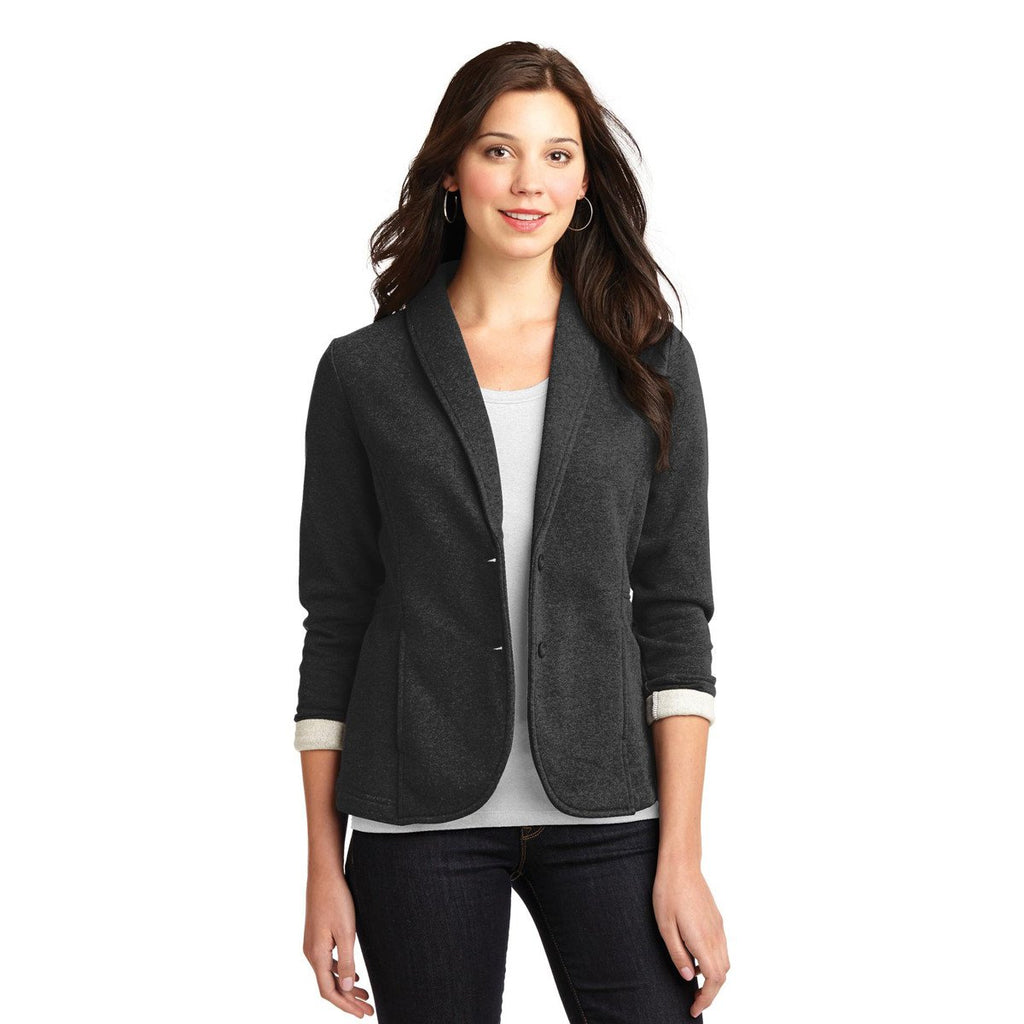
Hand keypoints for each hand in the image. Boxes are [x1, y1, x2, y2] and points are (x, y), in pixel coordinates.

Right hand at [303, 866, 374, 1016]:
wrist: (324, 875)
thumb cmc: (336, 900)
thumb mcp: (346, 932)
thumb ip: (346, 961)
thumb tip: (347, 988)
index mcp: (317, 955)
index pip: (329, 991)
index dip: (346, 1005)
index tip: (362, 1014)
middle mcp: (311, 953)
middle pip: (329, 986)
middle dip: (348, 1000)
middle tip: (368, 1009)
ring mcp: (313, 945)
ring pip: (329, 974)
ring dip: (346, 986)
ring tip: (364, 994)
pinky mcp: (317, 937)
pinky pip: (328, 963)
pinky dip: (341, 972)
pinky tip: (354, 974)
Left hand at [651, 861, 729, 1017]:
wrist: (680, 864)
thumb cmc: (668, 893)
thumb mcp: (665, 926)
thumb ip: (678, 954)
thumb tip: (690, 978)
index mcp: (703, 940)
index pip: (715, 980)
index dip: (707, 999)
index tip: (694, 1009)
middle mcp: (716, 935)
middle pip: (723, 974)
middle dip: (711, 992)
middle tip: (694, 1002)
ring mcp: (718, 926)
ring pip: (724, 961)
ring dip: (714, 977)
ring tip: (695, 981)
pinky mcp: (717, 919)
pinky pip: (721, 947)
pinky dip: (714, 961)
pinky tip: (697, 957)